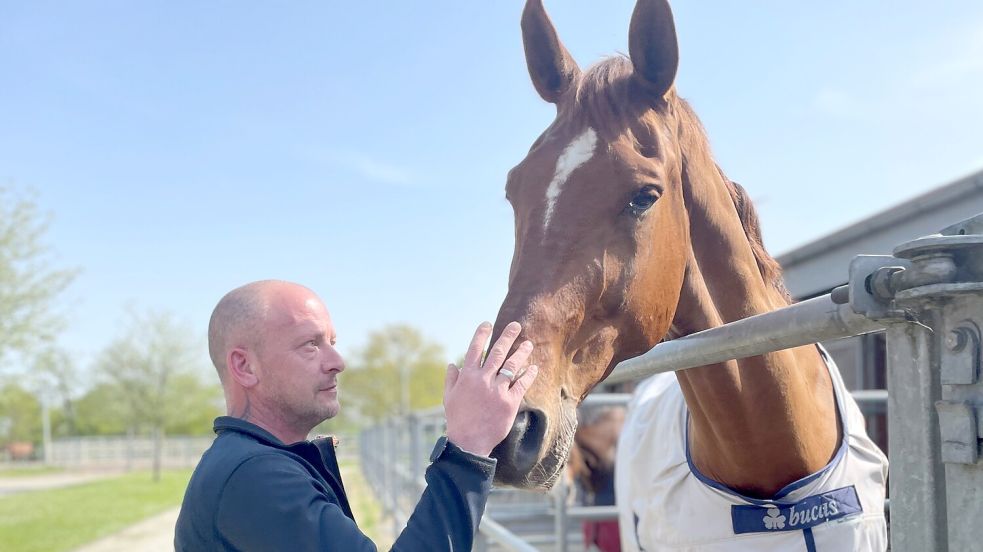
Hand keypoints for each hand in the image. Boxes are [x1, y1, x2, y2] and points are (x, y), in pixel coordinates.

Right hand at [443, 321, 538, 456]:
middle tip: (516, 325)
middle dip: (507, 336)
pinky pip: (521, 384)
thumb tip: (452, 363)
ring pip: (511, 365)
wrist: (469, 442)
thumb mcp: (449, 397)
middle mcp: (482, 380)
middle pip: (497, 353)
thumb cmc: (457, 419)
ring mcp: (497, 390)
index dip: (481, 335)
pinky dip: (528, 374)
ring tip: (528, 343)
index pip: (475, 350)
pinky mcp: (509, 402)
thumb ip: (451, 379)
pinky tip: (533, 367)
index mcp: (467, 376)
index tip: (487, 324)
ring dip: (521, 352)